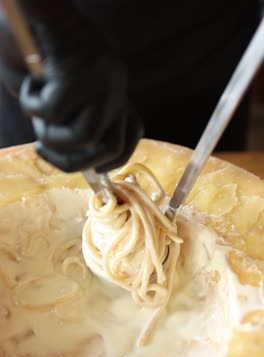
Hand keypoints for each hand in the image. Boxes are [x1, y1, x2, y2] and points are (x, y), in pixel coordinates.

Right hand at [1, 1, 142, 171]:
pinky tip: (29, 82)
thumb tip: (69, 154)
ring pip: (86, 137)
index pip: (131, 136)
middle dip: (72, 163)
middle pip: (110, 148)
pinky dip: (33, 105)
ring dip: (52, 137)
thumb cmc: (36, 45)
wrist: (30, 4)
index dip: (111, 161)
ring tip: (34, 113)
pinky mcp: (80, 71)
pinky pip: (55, 111)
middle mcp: (116, 85)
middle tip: (41, 150)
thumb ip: (70, 121)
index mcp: (115, 88)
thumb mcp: (59, 91)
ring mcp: (102, 78)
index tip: (86, 167)